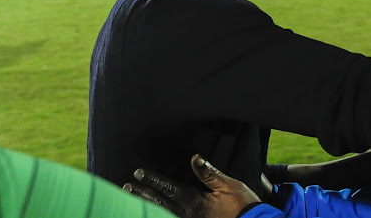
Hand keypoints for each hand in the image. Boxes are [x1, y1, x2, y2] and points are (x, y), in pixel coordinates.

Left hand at [123, 154, 259, 217]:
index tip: (139, 173)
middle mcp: (189, 217)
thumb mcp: (229, 186)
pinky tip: (155, 213)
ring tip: (134, 201)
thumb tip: (194, 158)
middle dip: (143, 195)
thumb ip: (209, 174)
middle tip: (127, 187)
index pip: (170, 189)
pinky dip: (161, 216)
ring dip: (148, 208)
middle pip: (160, 205)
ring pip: (164, 216)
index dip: (154, 180)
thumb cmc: (244, 205)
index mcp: (197, 203)